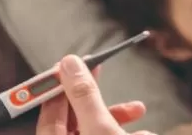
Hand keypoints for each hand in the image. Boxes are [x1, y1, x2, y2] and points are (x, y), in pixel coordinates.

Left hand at [36, 55, 154, 134]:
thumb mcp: (99, 127)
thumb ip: (84, 96)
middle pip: (76, 117)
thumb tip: (70, 64)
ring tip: (138, 109)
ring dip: (118, 115)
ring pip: (97, 127)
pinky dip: (126, 130)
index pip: (49, 108)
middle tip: (101, 70)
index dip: (60, 82)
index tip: (73, 62)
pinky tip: (142, 131)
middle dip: (95, 97)